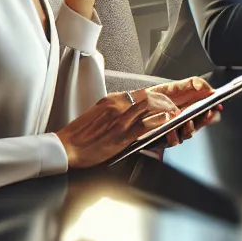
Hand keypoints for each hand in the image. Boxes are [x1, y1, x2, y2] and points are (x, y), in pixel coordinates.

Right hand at [55, 88, 180, 169]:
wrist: (66, 148)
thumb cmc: (80, 135)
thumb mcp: (98, 114)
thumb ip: (115, 110)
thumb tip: (131, 112)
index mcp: (110, 100)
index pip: (141, 92)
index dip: (157, 95)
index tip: (165, 100)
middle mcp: (116, 106)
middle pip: (149, 96)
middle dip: (166, 100)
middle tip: (174, 107)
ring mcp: (120, 119)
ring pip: (150, 106)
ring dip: (166, 109)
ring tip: (175, 113)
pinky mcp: (121, 135)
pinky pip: (146, 124)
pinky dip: (159, 121)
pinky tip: (167, 121)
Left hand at [144, 76, 221, 148]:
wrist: (136, 104)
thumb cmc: (155, 96)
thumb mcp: (175, 86)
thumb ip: (194, 84)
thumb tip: (209, 88)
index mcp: (189, 108)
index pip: (205, 112)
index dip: (213, 111)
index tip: (217, 107)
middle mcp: (183, 120)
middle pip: (199, 123)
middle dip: (205, 119)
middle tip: (206, 114)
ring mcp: (175, 130)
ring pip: (188, 134)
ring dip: (190, 128)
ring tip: (188, 121)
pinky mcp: (164, 138)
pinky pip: (173, 141)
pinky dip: (174, 137)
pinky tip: (172, 130)